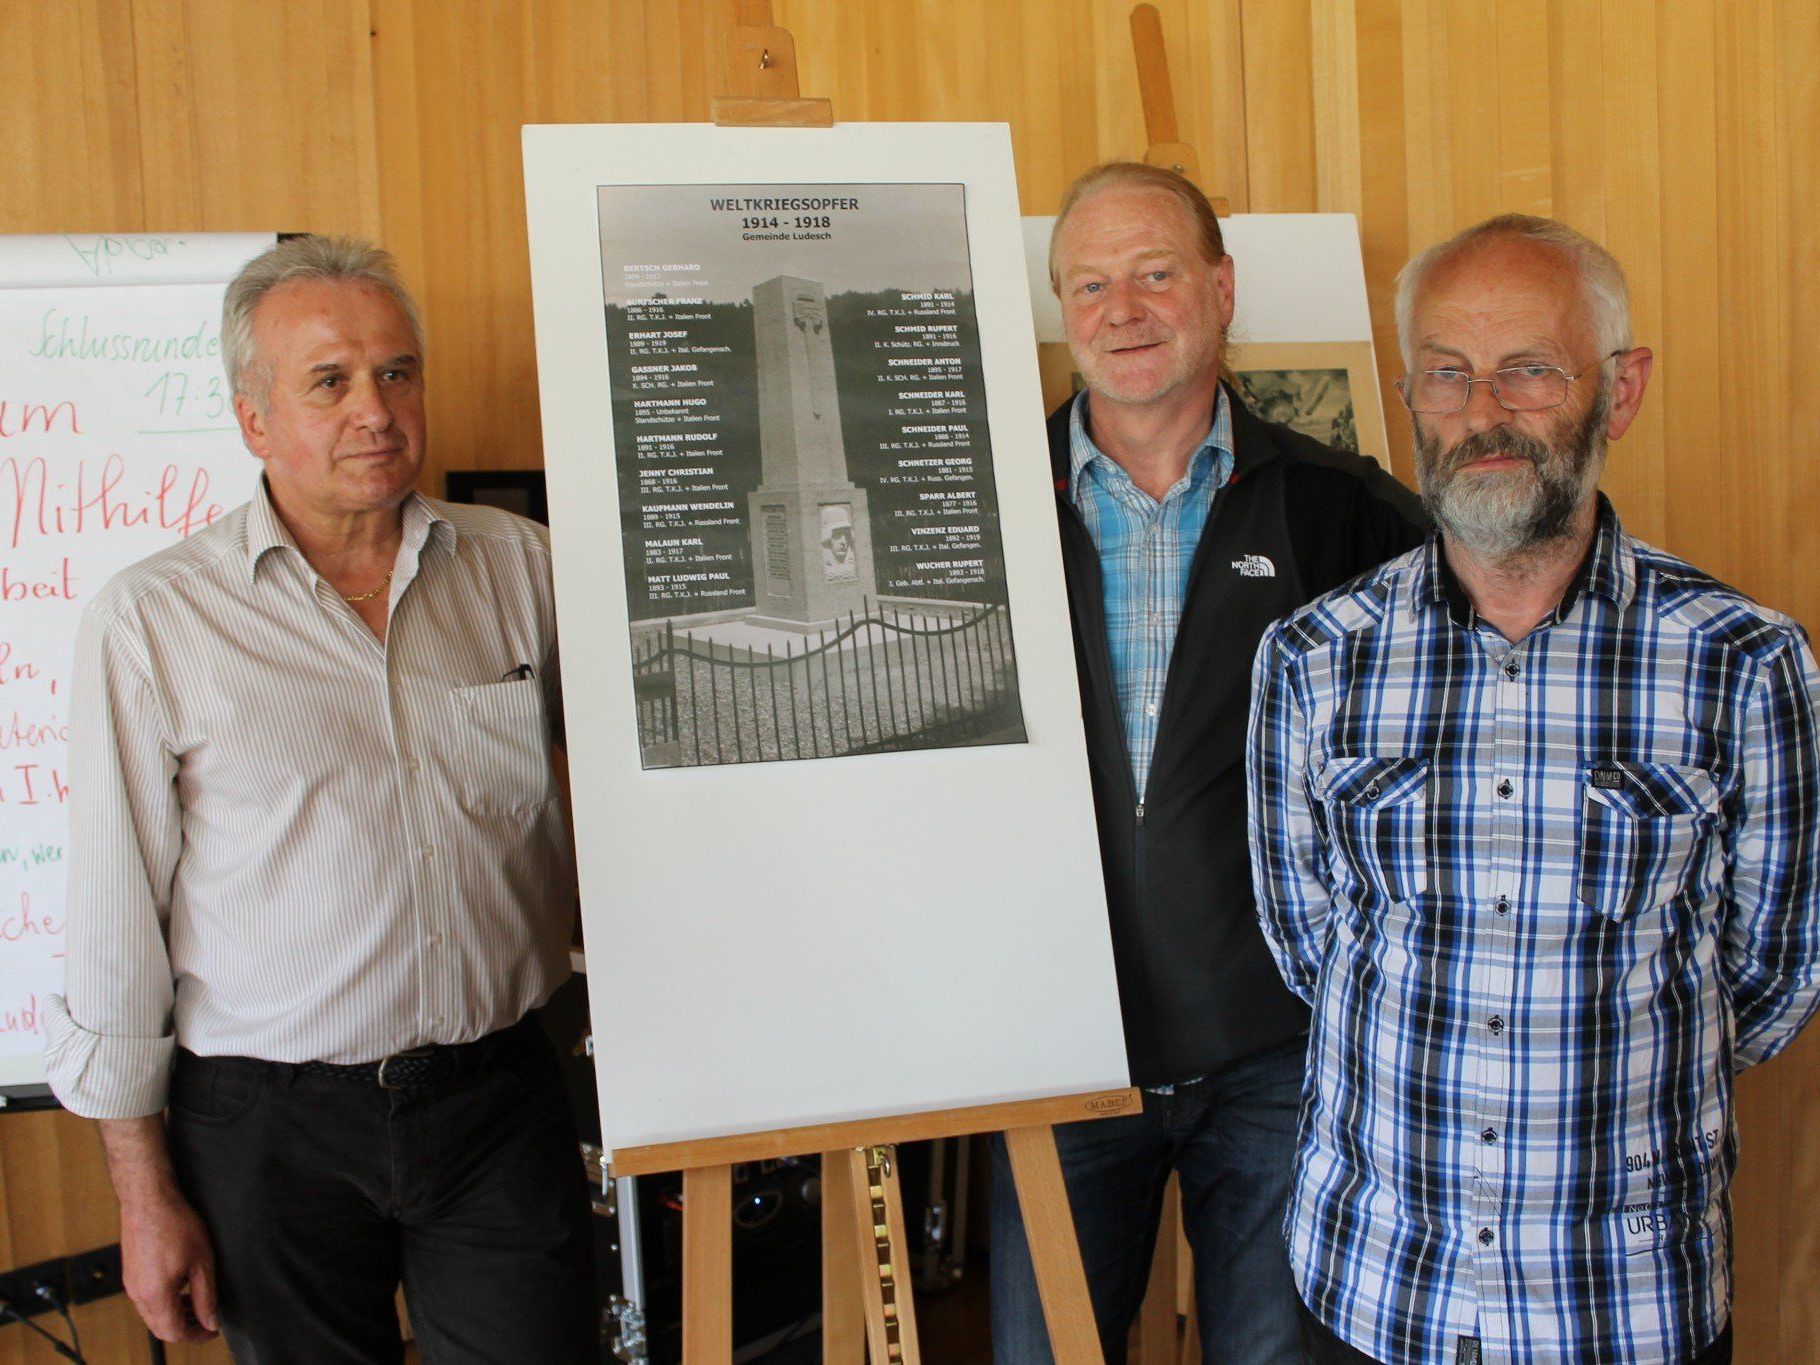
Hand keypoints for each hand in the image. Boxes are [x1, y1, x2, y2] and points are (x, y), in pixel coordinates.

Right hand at [119, 1189, 219, 1342]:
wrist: (148, 1200)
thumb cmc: (176, 1225)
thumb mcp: (201, 1262)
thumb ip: (206, 1296)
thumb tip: (210, 1321)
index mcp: (156, 1296)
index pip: (175, 1333)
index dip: (196, 1336)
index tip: (213, 1331)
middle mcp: (138, 1295)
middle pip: (160, 1328)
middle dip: (185, 1329)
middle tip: (207, 1319)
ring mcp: (131, 1285)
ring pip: (152, 1315)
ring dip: (174, 1315)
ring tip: (196, 1301)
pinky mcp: (130, 1275)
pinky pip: (146, 1300)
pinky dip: (164, 1303)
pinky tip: (180, 1286)